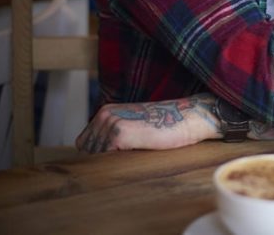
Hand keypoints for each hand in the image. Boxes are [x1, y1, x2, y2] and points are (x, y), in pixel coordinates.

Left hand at [75, 94, 220, 152]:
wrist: (187, 118)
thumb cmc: (164, 125)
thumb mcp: (133, 124)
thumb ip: (113, 134)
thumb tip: (97, 160)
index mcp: (105, 111)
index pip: (85, 143)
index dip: (99, 153)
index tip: (118, 155)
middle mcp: (104, 115)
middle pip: (89, 151)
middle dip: (104, 158)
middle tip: (128, 155)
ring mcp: (110, 124)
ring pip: (97, 156)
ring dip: (112, 161)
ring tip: (133, 154)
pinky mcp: (120, 134)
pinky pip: (106, 157)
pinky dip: (117, 162)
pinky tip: (135, 155)